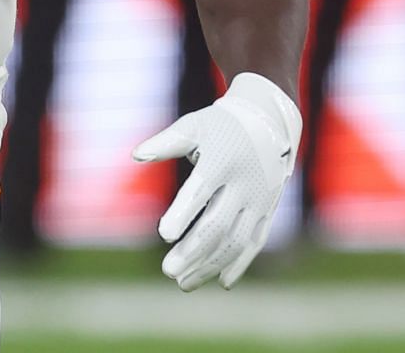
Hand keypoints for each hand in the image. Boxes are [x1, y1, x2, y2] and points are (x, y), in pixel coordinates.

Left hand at [133, 72, 300, 290]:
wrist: (268, 122)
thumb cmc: (220, 125)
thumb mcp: (193, 126)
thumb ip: (166, 142)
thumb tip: (136, 155)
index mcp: (221, 160)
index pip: (201, 190)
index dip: (183, 213)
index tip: (163, 234)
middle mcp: (244, 184)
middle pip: (217, 225)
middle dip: (192, 250)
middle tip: (167, 270)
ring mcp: (258, 201)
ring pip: (235, 241)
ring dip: (210, 265)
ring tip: (182, 282)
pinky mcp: (267, 211)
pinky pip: (254, 243)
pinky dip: (239, 263)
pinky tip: (220, 281)